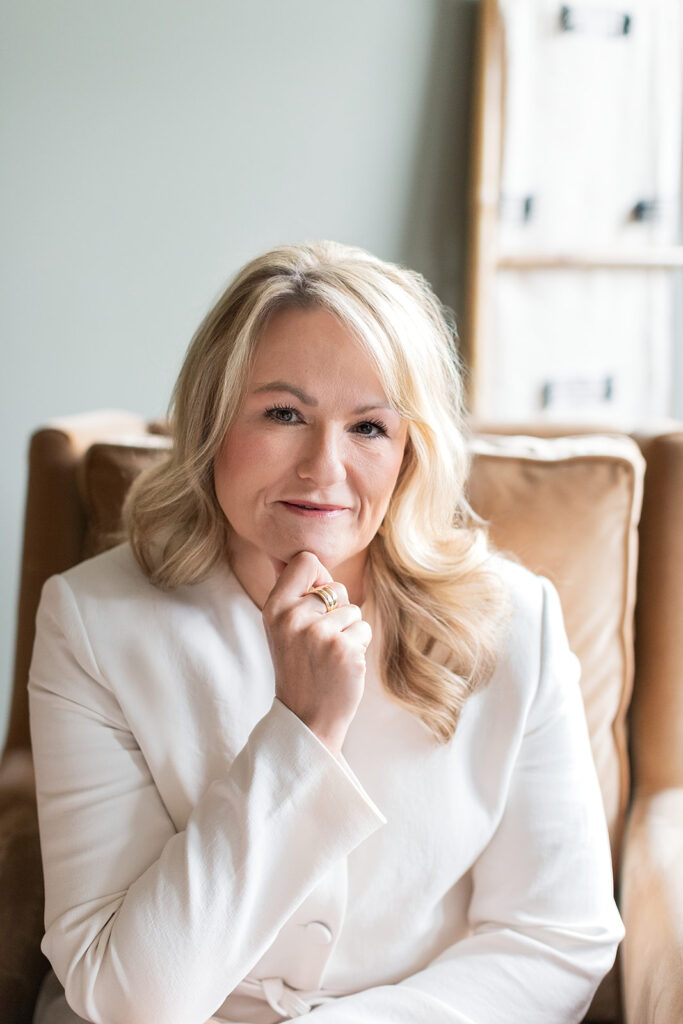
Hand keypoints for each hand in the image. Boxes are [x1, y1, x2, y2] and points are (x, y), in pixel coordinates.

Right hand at [262, 552, 371, 756]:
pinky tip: (341, 665)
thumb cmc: (299, 667)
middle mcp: (293, 617)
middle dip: (336, 610)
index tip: (313, 603)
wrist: (306, 718)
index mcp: (274, 607)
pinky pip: (364, 627)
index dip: (318, 578)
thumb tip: (303, 556)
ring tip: (329, 655)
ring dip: (348, 630)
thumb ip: (291, 592)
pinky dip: (358, 645)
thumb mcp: (282, 628)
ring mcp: (319, 633)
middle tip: (319, 642)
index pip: (306, 560)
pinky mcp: (344, 648)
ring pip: (353, 609)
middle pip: (335, 586)